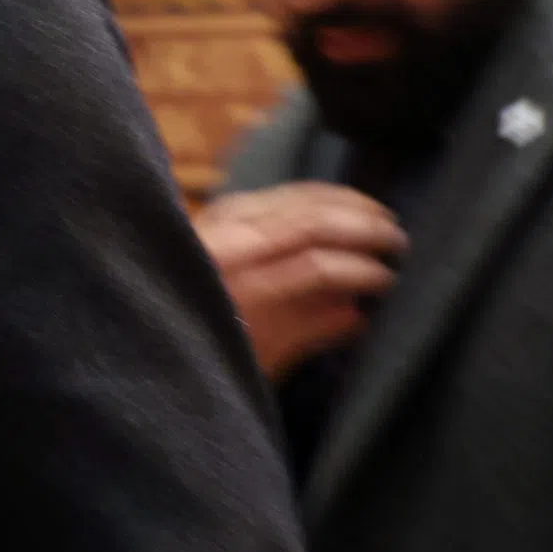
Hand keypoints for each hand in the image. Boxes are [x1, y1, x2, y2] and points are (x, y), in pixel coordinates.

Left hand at [196, 183, 404, 379]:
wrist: (153, 330)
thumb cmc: (208, 356)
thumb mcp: (263, 359)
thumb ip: (312, 331)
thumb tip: (362, 312)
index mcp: (240, 290)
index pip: (316, 266)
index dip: (361, 270)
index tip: (391, 280)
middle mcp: (229, 244)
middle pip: (311, 220)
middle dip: (363, 226)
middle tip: (399, 240)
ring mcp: (222, 219)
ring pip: (298, 197)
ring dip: (347, 203)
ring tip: (383, 217)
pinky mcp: (221, 208)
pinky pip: (280, 192)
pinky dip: (318, 195)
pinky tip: (345, 203)